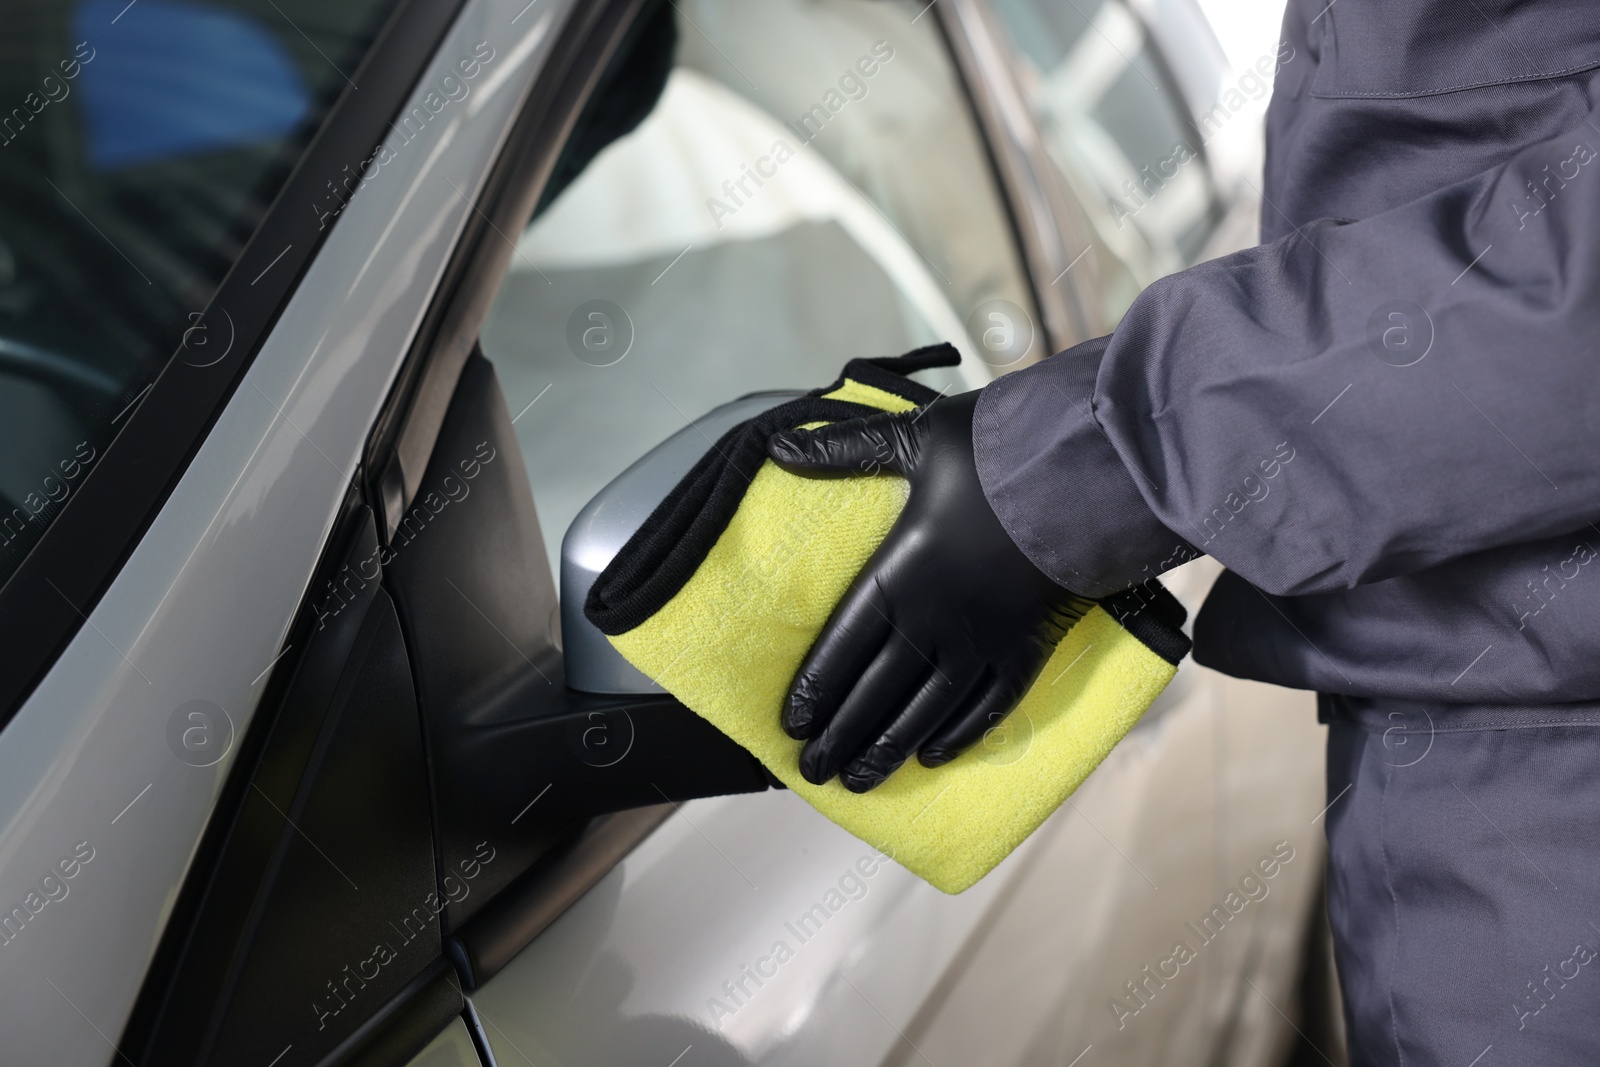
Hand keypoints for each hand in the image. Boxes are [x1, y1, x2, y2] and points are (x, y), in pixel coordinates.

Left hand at [766, 390, 1091, 791]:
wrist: (1090, 472)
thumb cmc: (1000, 451)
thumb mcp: (915, 438)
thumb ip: (847, 449)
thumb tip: (779, 446)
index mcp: (900, 571)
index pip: (843, 643)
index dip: (815, 687)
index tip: (792, 725)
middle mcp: (936, 617)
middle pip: (877, 689)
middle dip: (842, 734)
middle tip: (814, 771)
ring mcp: (984, 639)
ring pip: (927, 709)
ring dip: (891, 747)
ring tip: (860, 781)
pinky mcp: (1029, 646)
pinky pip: (990, 704)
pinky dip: (961, 733)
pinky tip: (934, 756)